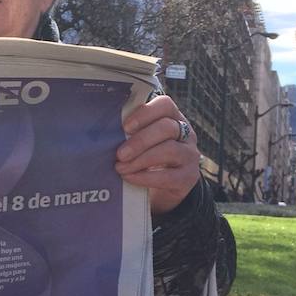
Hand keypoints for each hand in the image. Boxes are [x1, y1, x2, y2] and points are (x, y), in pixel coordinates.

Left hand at [115, 96, 199, 215]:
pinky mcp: (188, 177)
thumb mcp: (141, 142)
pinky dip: (145, 177)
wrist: (162, 190)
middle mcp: (186, 133)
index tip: (125, 127)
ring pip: (169, 150)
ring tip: (121, 167)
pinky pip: (168, 176)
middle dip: (140, 141)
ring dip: (141, 159)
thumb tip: (107, 133)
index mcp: (173, 118)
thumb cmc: (146, 159)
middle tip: (120, 154)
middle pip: (166, 128)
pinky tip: (129, 177)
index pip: (165, 105)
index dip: (145, 113)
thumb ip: (131, 133)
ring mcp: (189, 155)